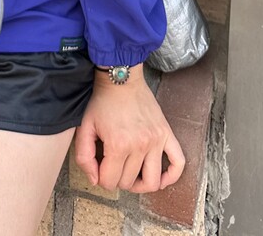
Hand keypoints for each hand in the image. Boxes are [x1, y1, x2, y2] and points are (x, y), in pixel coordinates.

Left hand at [75, 66, 185, 193]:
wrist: (121, 78)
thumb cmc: (102, 101)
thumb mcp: (85, 126)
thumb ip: (84, 156)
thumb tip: (95, 180)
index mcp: (118, 144)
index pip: (110, 182)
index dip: (101, 178)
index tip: (100, 168)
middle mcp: (140, 145)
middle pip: (129, 182)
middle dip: (117, 179)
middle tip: (113, 167)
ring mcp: (156, 140)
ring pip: (153, 181)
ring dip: (141, 185)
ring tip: (132, 176)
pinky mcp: (166, 134)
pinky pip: (178, 162)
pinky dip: (172, 176)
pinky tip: (161, 178)